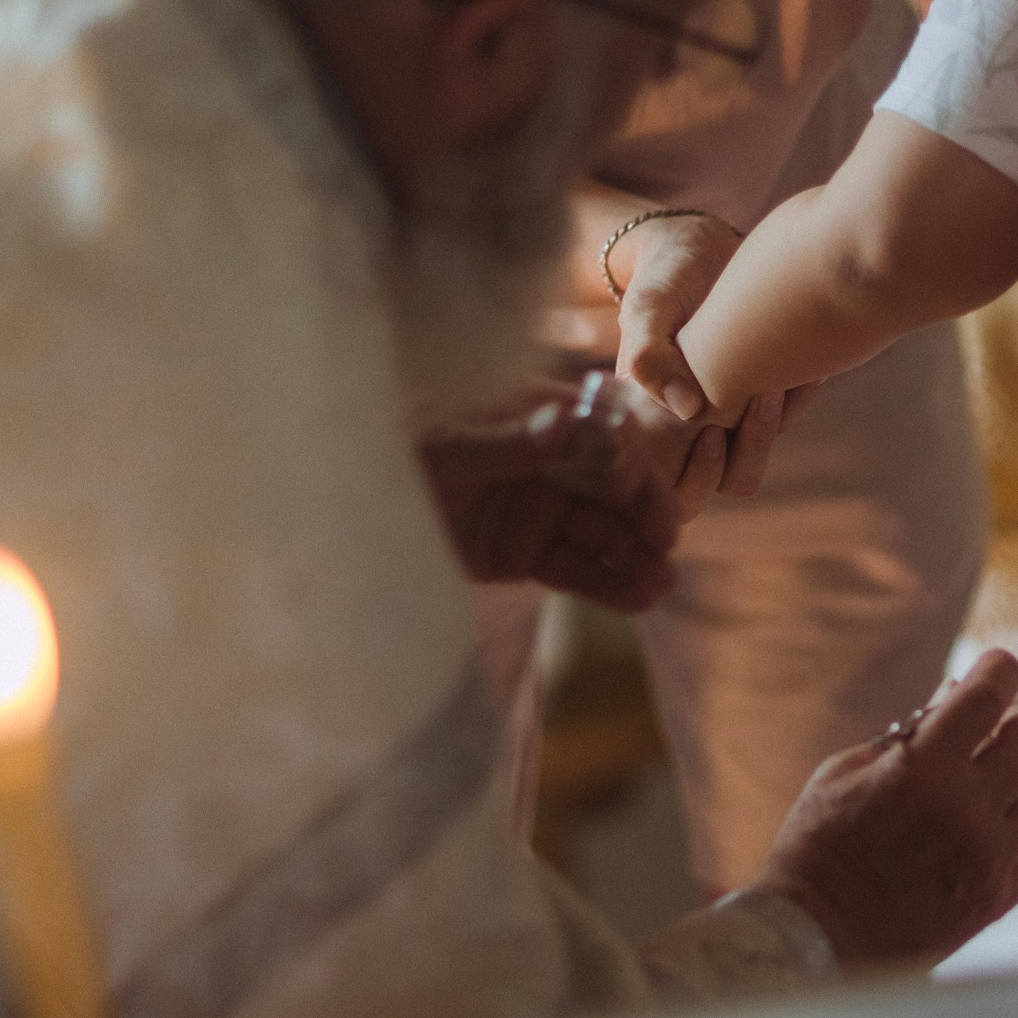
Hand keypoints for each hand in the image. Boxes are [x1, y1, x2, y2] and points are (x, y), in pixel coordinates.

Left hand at [419, 383, 680, 611]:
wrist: (352, 502)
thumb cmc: (398, 449)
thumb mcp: (448, 444)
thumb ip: (508, 440)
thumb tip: (563, 422)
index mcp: (539, 418)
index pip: (601, 433)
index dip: (624, 460)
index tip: (632, 489)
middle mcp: (549, 463)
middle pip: (611, 488)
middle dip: (642, 515)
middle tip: (665, 545)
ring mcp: (538, 510)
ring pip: (599, 534)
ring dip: (633, 557)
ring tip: (660, 583)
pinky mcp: (521, 554)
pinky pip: (573, 569)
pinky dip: (605, 585)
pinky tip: (638, 599)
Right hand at [613, 213, 821, 497]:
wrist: (702, 250)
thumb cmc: (665, 279)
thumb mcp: (648, 308)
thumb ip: (648, 354)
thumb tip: (686, 409)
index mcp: (652, 423)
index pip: (670, 489)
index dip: (694, 476)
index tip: (708, 428)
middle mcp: (691, 430)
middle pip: (727, 484)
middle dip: (748, 452)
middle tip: (758, 400)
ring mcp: (730, 418)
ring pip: (756, 460)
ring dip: (770, 430)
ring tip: (774, 382)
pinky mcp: (764, 395)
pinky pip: (790, 417)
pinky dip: (799, 397)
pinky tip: (801, 365)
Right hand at [751, 650, 1017, 970]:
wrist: (815, 935)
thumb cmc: (817, 846)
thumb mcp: (845, 772)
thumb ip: (905, 734)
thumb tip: (952, 696)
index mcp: (921, 770)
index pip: (984, 698)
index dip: (997, 670)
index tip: (999, 664)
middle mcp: (965, 811)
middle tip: (1017, 717)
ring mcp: (987, 858)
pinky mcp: (995, 899)